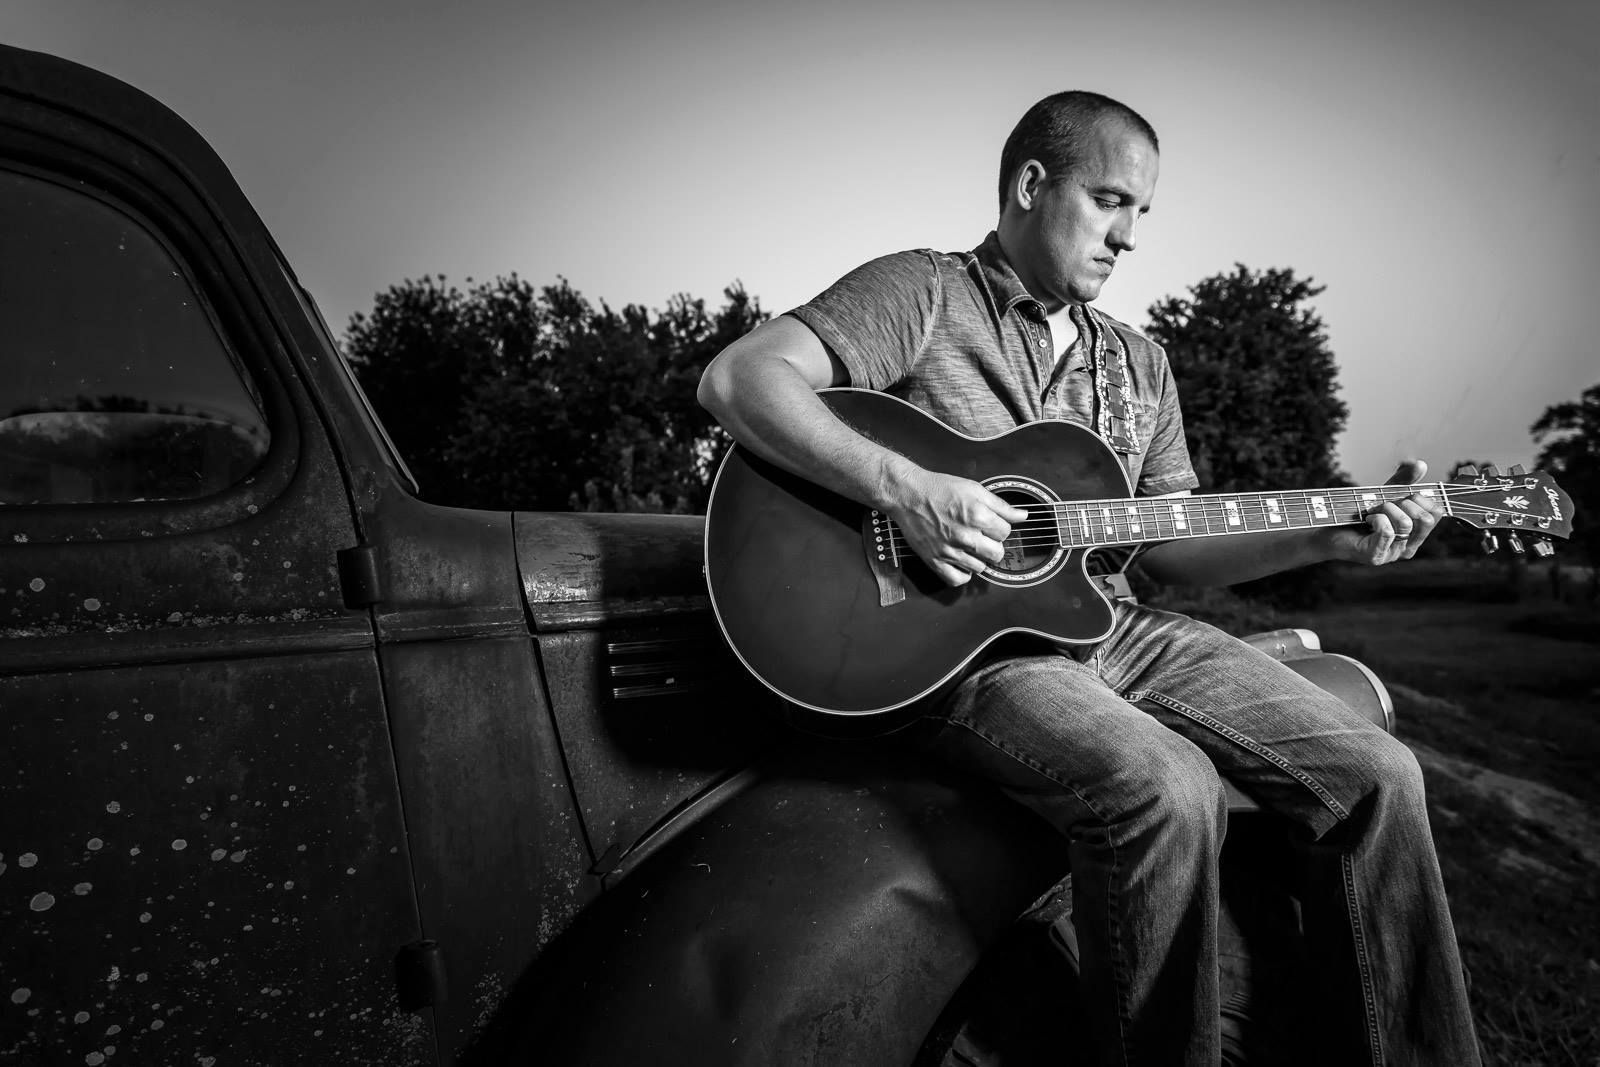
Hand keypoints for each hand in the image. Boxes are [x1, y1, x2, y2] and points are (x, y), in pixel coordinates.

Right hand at [890, 470, 1028, 585]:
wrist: (908, 494)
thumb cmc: (939, 489)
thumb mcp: (974, 489)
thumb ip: (1001, 506)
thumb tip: (1023, 516)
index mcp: (977, 516)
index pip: (1005, 533)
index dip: (1000, 528)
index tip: (991, 524)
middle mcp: (965, 536)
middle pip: (996, 554)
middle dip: (993, 545)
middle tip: (982, 536)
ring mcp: (950, 551)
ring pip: (980, 567)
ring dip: (978, 558)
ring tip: (969, 546)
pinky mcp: (935, 560)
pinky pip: (957, 579)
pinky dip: (963, 574)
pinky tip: (961, 562)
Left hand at [1330, 459, 1442, 565]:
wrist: (1326, 530)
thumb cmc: (1357, 514)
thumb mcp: (1384, 495)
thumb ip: (1403, 482)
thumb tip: (1421, 464)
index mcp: (1415, 534)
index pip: (1437, 513)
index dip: (1422, 497)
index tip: (1403, 495)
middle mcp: (1408, 547)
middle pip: (1427, 519)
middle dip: (1406, 503)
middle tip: (1386, 503)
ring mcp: (1393, 554)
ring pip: (1406, 524)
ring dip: (1387, 509)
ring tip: (1372, 511)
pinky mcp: (1376, 556)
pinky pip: (1388, 531)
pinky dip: (1376, 518)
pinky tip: (1367, 520)